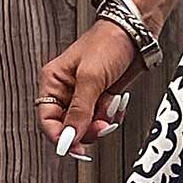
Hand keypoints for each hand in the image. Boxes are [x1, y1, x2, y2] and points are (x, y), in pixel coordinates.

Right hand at [36, 20, 144, 162]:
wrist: (136, 33)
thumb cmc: (108, 44)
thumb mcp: (91, 79)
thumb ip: (79, 111)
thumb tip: (69, 137)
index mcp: (53, 82)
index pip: (47, 120)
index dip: (60, 137)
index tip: (74, 148)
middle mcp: (66, 91)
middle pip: (70, 128)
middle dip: (88, 129)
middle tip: (101, 123)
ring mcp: (86, 96)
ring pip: (89, 127)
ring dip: (104, 121)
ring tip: (112, 103)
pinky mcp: (103, 99)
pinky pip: (105, 120)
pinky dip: (114, 115)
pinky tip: (118, 100)